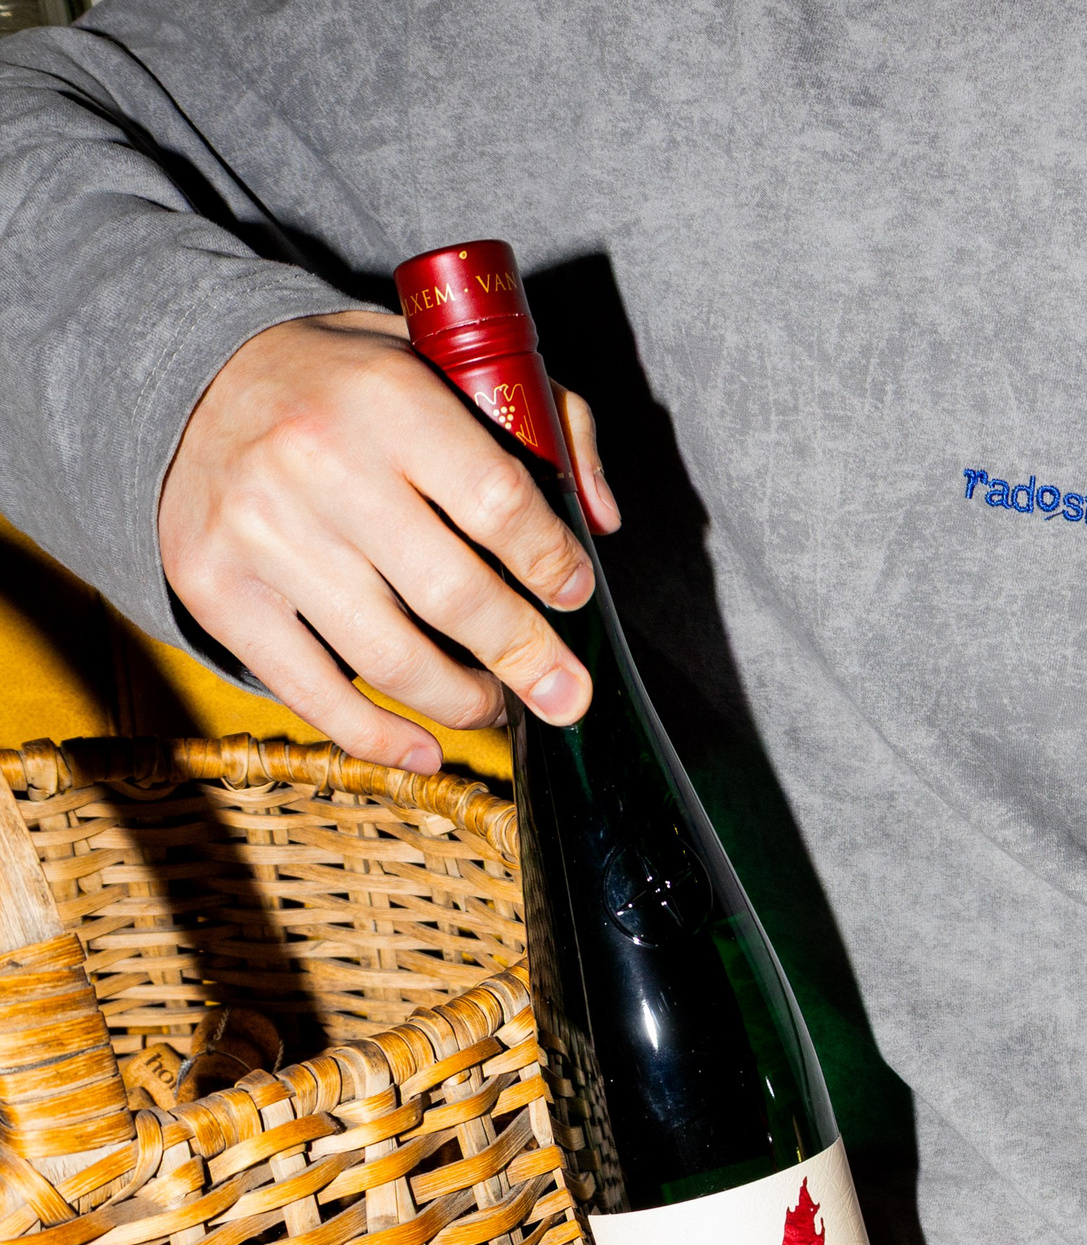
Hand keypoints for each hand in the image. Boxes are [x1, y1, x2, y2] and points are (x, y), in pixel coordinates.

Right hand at [157, 309, 623, 772]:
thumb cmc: (347, 388)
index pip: (496, 501)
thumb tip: (600, 523)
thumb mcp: (437, 360)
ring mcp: (259, 533)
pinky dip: (380, 738)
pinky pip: (314, 694)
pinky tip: (427, 751)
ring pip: (390, 658)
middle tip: (567, 694)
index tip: (573, 595)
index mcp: (386, 396)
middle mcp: (315, 461)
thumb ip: (541, 419)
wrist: (194, 385)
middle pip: (452, 594)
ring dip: (462, 702)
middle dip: (525, 657)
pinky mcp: (217, 590)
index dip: (549, 563)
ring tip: (495, 706)